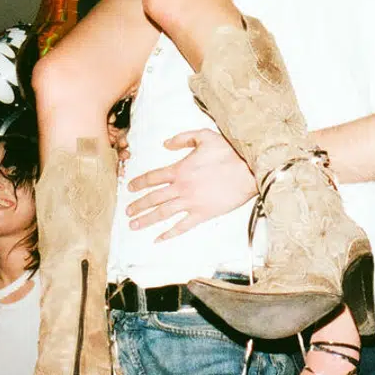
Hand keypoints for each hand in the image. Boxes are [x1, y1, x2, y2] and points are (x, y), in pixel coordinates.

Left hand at [125, 128, 254, 239]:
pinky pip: (183, 226)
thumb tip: (165, 144)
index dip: (139, 183)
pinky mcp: (203, 214)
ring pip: (163, 213)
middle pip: (153, 198)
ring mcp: (191, 203)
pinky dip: (170, 234)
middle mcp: (181, 188)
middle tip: (127, 212)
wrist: (248, 171)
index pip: (152, 178)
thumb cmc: (228, 152)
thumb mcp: (203, 136)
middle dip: (138, 205)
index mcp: (179, 169)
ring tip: (134, 225)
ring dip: (147, 220)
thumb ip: (182, 138)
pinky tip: (159, 238)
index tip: (130, 188)